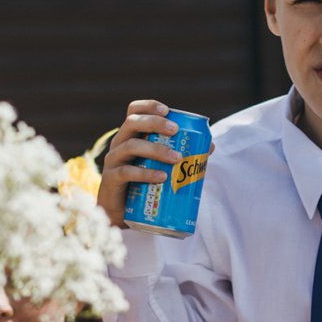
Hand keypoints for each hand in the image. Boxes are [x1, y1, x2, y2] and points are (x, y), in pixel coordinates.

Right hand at [96, 100, 179, 227]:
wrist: (122, 215)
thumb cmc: (144, 185)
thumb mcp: (161, 166)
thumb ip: (182, 155)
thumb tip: (210, 147)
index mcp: (131, 136)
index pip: (134, 112)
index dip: (148, 106)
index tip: (167, 110)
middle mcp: (120, 144)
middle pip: (132, 123)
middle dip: (154, 123)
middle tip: (175, 130)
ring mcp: (113, 161)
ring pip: (131, 146)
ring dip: (156, 149)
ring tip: (177, 158)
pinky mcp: (111, 180)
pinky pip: (127, 172)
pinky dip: (146, 173)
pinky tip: (162, 177)